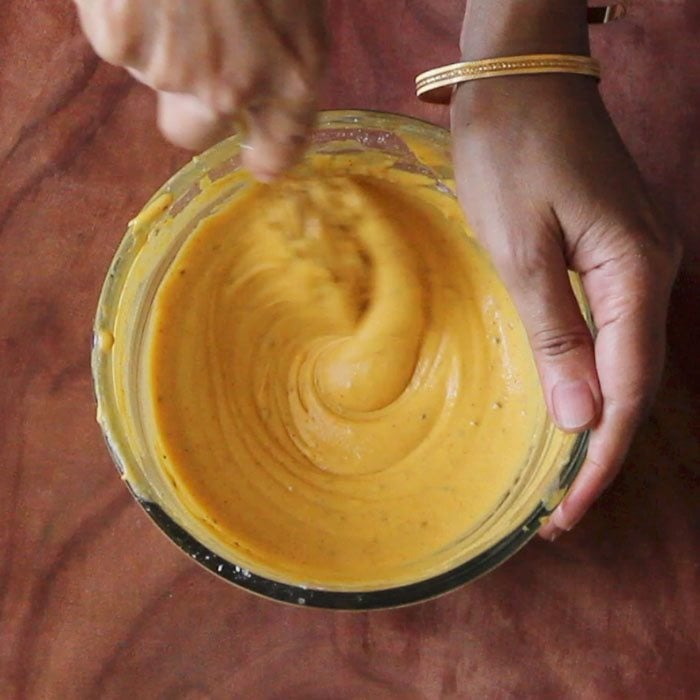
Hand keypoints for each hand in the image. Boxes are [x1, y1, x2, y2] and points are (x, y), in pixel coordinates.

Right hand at [73, 0, 326, 179]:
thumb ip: (286, 43)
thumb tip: (272, 61)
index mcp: (291, 73)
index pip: (281, 146)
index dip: (267, 157)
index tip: (257, 160)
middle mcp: (231, 87)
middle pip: (193, 131)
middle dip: (189, 107)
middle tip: (189, 62)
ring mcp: (171, 69)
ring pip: (152, 76)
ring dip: (159, 44)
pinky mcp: (120, 42)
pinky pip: (118, 39)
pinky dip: (126, 14)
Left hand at [451, 74, 680, 539]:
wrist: (521, 77)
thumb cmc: (513, 150)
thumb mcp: (521, 246)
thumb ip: (557, 331)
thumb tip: (583, 415)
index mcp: (636, 274)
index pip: (628, 391)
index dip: (599, 458)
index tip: (569, 512)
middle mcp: (652, 273)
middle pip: (634, 385)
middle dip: (598, 451)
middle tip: (560, 512)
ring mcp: (637, 262)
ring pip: (625, 363)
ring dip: (594, 421)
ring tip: (562, 478)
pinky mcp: (613, 253)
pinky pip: (611, 332)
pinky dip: (591, 378)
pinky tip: (571, 405)